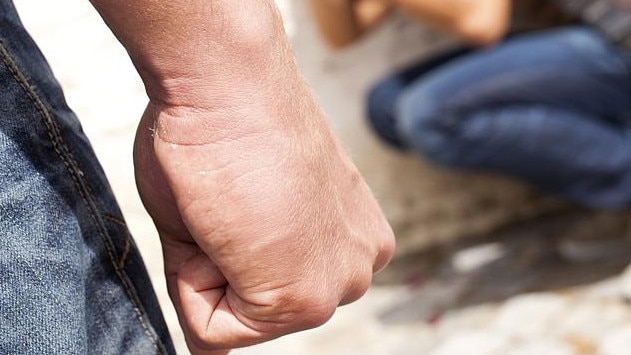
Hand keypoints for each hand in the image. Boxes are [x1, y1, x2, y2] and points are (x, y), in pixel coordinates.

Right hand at [133, 41, 394, 352]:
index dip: (225, 252)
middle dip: (221, 267)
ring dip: (209, 271)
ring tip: (227, 208)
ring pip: (237, 320)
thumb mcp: (250, 210)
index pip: (272, 289)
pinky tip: (220, 222)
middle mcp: (357, 268)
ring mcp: (336, 286)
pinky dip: (192, 284)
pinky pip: (214, 333)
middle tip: (228, 202)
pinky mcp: (302, 299)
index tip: (236, 198)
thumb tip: (225, 288)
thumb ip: (252, 260)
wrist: (230, 84)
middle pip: (257, 307)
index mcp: (352, 242)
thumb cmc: (229, 127)